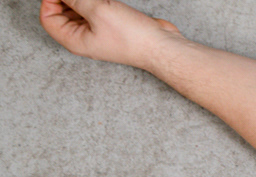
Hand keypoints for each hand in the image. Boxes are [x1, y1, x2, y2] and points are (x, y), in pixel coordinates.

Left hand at [39, 0, 181, 68]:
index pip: (48, 17)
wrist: (162, 47)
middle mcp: (83, 38)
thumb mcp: (97, 10)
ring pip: (79, 8)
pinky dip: (95, 0)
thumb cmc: (132, 38)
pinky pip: (94, 8)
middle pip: (61, 12)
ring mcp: (98, 31)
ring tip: (100, 0)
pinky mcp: (111, 25)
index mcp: (74, 40)